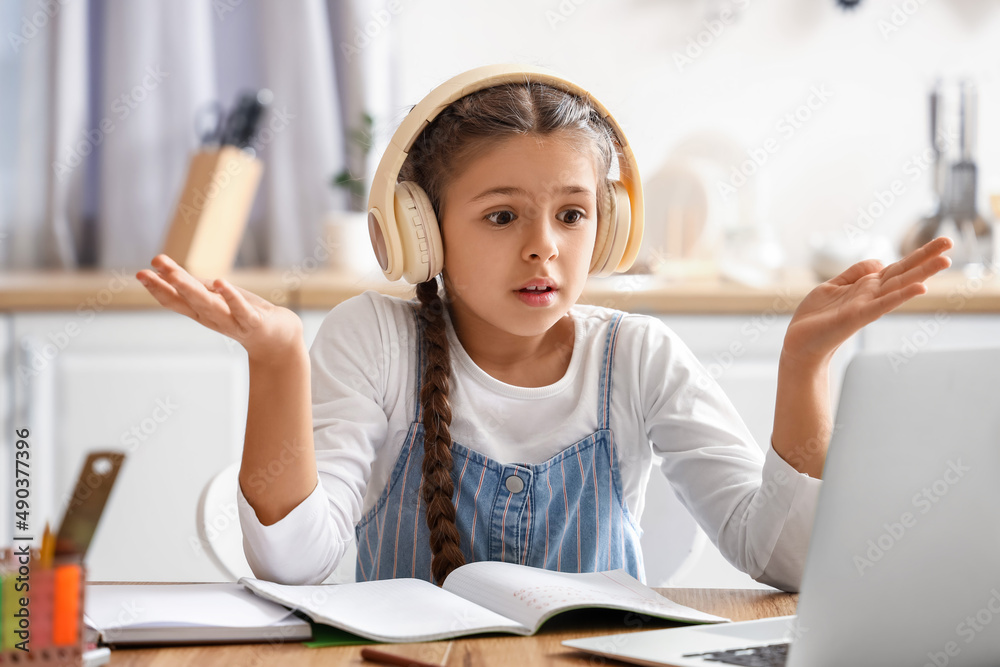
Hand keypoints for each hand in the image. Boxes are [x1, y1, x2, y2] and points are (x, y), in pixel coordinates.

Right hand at [136, 254, 302, 360]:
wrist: (280, 340)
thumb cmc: (247, 315)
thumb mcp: (219, 299)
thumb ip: (197, 288)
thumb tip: (167, 272)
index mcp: (203, 312)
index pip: (176, 300)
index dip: (158, 288)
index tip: (140, 273)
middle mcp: (214, 318)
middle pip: (187, 301)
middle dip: (167, 286)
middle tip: (145, 272)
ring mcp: (233, 322)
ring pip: (209, 305)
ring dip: (191, 289)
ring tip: (175, 274)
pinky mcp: (254, 322)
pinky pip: (241, 310)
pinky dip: (231, 298)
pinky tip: (220, 283)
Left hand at [782, 237, 953, 366]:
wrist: (799, 343)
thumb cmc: (815, 318)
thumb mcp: (833, 287)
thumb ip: (855, 274)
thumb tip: (879, 261)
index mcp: (866, 286)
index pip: (898, 267)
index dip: (918, 254)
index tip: (942, 242)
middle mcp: (871, 295)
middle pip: (903, 273)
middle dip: (926, 258)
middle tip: (950, 241)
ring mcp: (867, 306)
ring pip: (898, 286)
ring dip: (922, 274)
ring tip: (945, 260)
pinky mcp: (857, 316)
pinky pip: (882, 304)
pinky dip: (900, 296)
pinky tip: (920, 288)